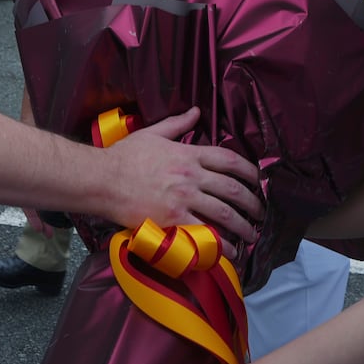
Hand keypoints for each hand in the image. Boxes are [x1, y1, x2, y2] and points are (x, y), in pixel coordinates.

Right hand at [105, 107, 262, 247]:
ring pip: (224, 213)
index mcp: (189, 154)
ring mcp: (183, 199)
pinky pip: (203, 234)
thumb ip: (177, 123)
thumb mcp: (152, 133)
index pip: (230, 161)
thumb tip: (196, 111)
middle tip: (261, 213)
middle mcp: (191, 176)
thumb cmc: (124, 156)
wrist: (101, 179)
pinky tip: (230, 252)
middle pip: (233, 189)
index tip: (259, 182)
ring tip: (252, 235)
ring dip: (243, 227)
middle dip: (253, 203)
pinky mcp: (172, 220)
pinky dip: (220, 244)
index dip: (250, 172)